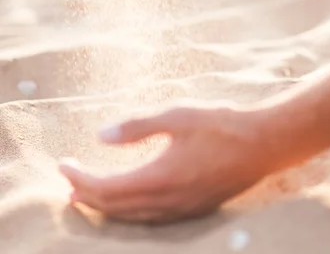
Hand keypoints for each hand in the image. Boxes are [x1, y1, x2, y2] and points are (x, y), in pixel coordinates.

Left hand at [59, 102, 268, 222]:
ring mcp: (181, 209)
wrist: (263, 144)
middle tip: (68, 182)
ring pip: (131, 216)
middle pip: (115, 207)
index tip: (63, 165)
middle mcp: (167, 201)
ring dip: (106, 206)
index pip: (106, 187)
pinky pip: (150, 217)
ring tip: (88, 195)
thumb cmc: (221, 124)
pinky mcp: (193, 208)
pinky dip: (128, 210)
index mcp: (159, 177)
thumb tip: (101, 135)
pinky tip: (128, 198)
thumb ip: (137, 126)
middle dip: (87, 195)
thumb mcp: (177, 115)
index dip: (80, 178)